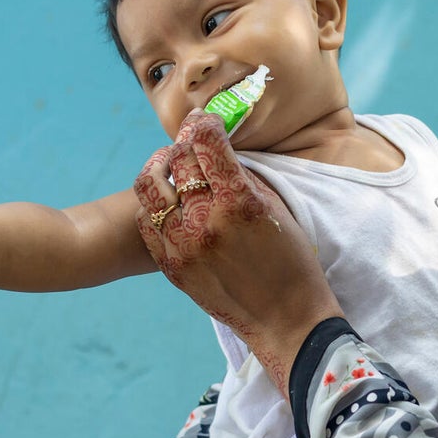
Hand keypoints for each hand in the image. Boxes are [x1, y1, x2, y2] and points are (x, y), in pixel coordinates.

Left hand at [134, 112, 342, 395]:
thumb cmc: (291, 261)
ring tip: (169, 164)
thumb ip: (243, 177)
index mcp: (240, 202)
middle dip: (185, 141)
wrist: (284, 318)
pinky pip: (146, 221)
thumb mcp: (276, 209)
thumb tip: (216, 149)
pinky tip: (166, 199)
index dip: (204, 123)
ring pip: (151, 186)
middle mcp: (207, 221)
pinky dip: (152, 203)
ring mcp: (184, 245)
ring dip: (159, 167)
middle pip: (180, 159)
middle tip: (190, 138)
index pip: (208, 143)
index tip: (205, 119)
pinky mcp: (171, 266)